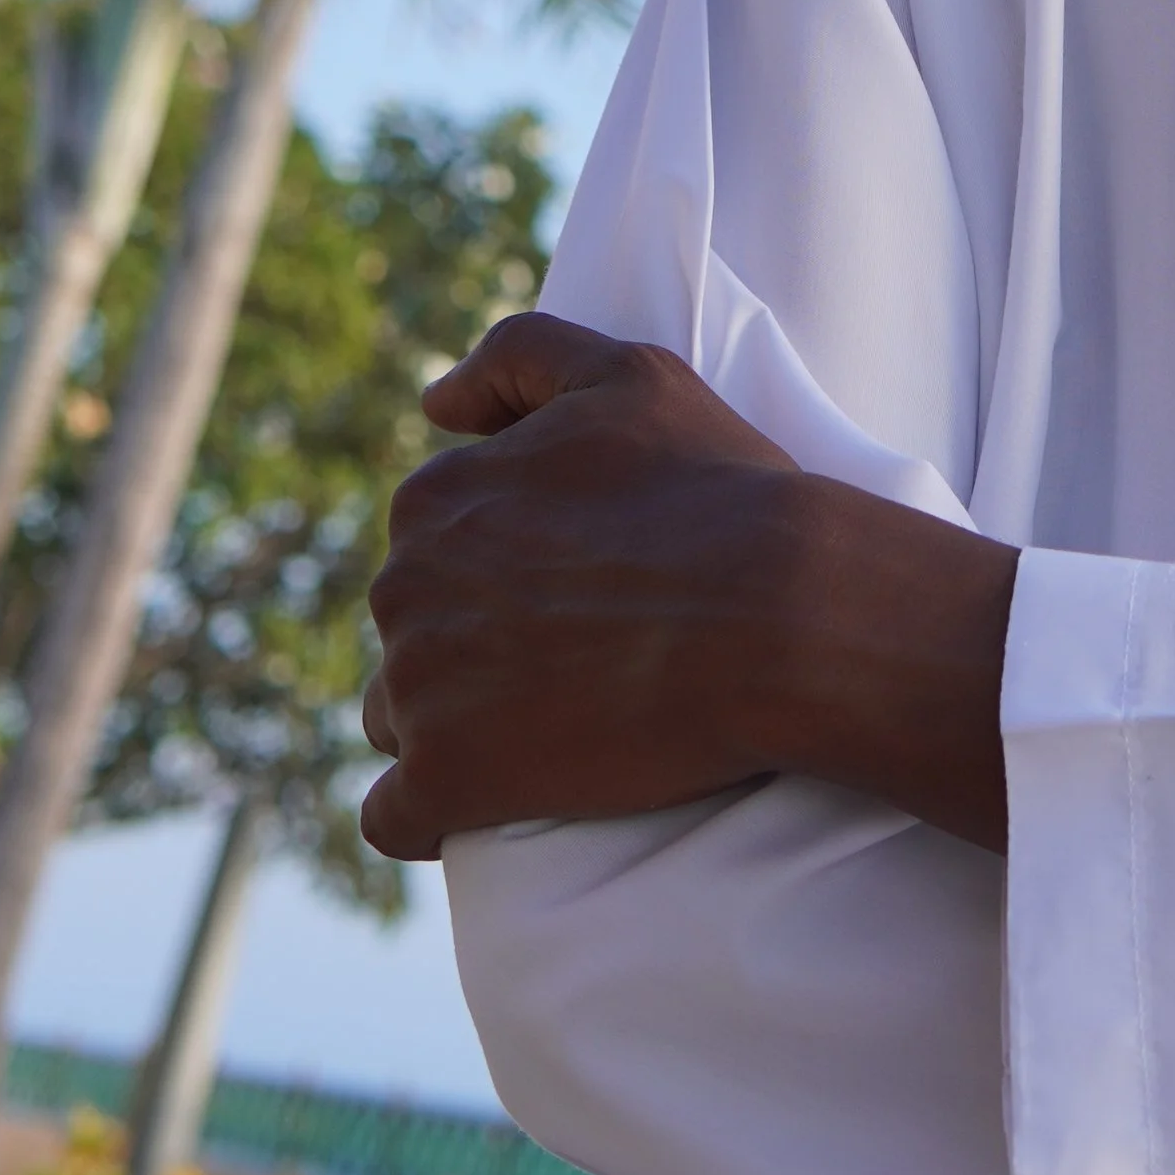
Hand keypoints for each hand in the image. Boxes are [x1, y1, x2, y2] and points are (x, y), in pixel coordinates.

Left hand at [362, 311, 1017, 861]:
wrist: (778, 610)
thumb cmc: (713, 487)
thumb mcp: (626, 373)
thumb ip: (518, 356)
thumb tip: (432, 403)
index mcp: (435, 494)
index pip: (430, 547)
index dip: (500, 573)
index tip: (573, 592)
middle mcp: (403, 586)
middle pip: (410, 634)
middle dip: (473, 649)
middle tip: (578, 658)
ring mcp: (419, 687)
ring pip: (398, 720)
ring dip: (453, 728)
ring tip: (554, 727)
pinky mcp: (446, 781)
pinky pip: (396, 818)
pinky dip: (435, 814)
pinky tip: (501, 801)